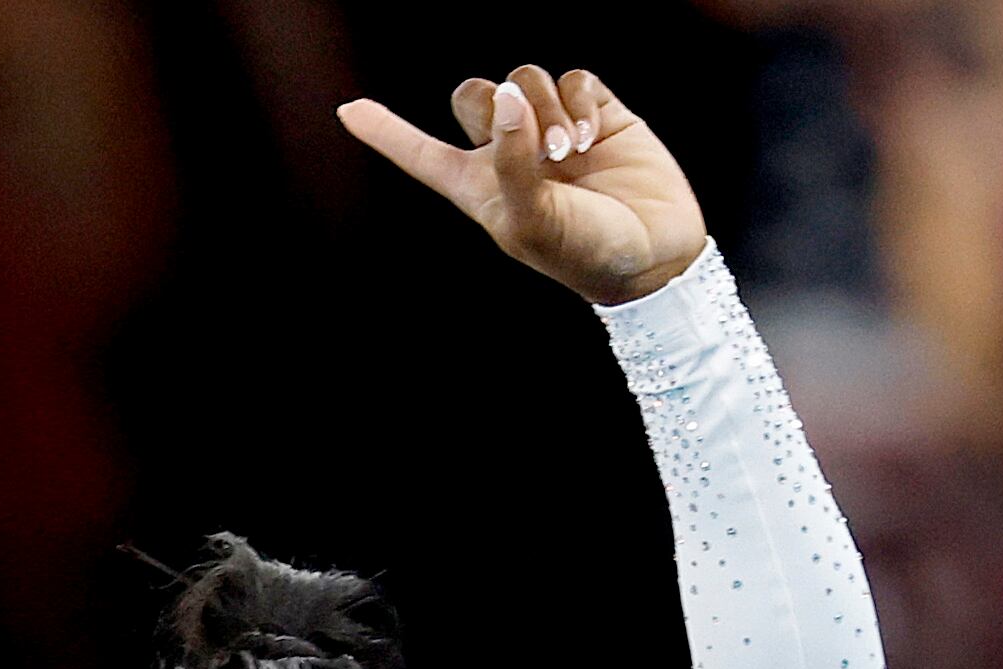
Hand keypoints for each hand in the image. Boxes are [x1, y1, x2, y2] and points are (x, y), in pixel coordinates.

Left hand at [338, 66, 706, 305]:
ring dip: (542, 109)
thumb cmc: (585, 253)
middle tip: (534, 147)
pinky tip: (589, 136)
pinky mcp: (598, 113)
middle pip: (476, 96)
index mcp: (480, 186)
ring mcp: (554, 130)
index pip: (422, 154)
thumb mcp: (532, 218)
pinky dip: (577, 100)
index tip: (347, 110)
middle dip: (495, 106)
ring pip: (525, 81)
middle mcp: (512, 154)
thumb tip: (509, 97)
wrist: (655, 255)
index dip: (386, 132)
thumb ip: (511, 158)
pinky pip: (573, 78)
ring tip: (566, 151)